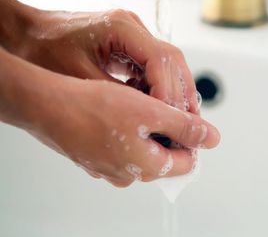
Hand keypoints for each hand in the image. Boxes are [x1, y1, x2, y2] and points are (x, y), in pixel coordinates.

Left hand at [17, 9, 198, 113]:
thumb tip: (149, 118)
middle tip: (188, 124)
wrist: (22, 33)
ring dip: (173, 93)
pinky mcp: (127, 45)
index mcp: (122, 28)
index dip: (170, 92)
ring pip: (167, 65)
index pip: (162, 60)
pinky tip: (158, 109)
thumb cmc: (41, 49)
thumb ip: (118, 96)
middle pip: (172, 61)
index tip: (172, 118)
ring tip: (178, 121)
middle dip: (181, 94)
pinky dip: (158, 89)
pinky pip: (152, 67)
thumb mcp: (80, 79)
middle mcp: (133, 27)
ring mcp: (132, 35)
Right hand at [29, 77, 219, 186]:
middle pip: (165, 152)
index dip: (193, 133)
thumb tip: (212, 139)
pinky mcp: (94, 156)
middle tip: (162, 101)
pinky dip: (127, 125)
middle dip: (169, 126)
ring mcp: (109, 168)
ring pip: (143, 145)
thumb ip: (186, 127)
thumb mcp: (153, 112)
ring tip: (140, 99)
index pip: (188, 160)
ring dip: (148, 123)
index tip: (187, 111)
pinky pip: (122, 142)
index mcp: (148, 168)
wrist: (48, 105)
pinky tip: (121, 104)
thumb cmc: (96, 108)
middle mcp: (129, 175)